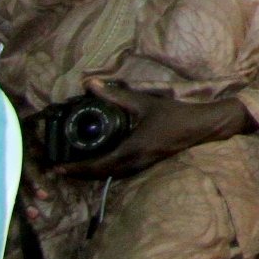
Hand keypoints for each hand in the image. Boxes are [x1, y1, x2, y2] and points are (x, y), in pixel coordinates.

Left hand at [50, 82, 252, 178]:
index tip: (56, 168)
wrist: (202, 126)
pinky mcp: (146, 164)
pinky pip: (118, 172)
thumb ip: (116, 94)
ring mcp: (141, 166)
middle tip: (59, 168)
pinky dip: (104, 170)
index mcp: (131, 150)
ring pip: (109, 176)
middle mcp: (134, 163)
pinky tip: (100, 161)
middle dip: (78, 174)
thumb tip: (90, 83)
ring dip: (91, 173)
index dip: (74, 169)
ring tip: (74, 166)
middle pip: (99, 175)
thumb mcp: (144, 103)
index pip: (96, 166)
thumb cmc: (175, 114)